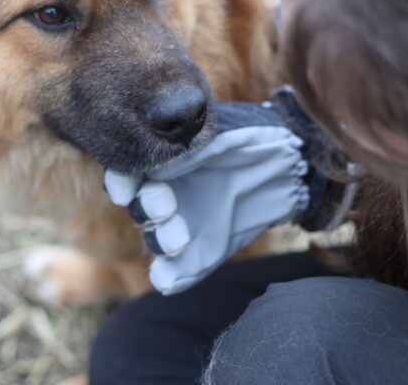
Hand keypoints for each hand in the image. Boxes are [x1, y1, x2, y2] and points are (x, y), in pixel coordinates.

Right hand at [105, 99, 312, 294]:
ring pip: (156, 240)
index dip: (120, 184)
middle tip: (165, 207)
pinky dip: (170, 277)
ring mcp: (181, 226)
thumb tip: (163, 141)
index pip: (126, 175)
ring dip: (160, 241)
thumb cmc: (249, 134)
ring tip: (179, 240)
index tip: (125, 192)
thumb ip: (188, 138)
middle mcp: (164, 195)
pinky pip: (177, 272)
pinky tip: (169, 280)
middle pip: (139, 208)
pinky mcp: (200, 254)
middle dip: (147, 209)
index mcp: (161, 163)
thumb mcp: (218, 127)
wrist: (287, 164)